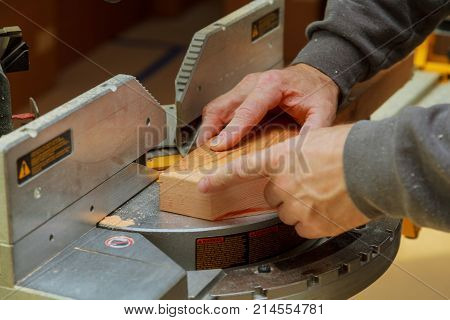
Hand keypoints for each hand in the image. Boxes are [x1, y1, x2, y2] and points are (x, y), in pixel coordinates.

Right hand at [196, 63, 338, 150]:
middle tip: (204, 152)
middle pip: (222, 106)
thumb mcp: (323, 110)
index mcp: (273, 85)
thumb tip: (303, 151)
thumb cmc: (316, 91)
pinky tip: (214, 141)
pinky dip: (213, 125)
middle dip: (210, 129)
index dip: (232, 129)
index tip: (220, 146)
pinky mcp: (240, 94)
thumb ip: (315, 130)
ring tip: (205, 150)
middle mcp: (254, 83)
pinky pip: (220, 109)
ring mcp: (244, 88)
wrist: (315, 76)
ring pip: (216, 107)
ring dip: (208, 128)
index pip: (247, 109)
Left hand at [197, 124, 368, 238]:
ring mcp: (296, 206)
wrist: (376, 167)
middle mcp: (284, 183)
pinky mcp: (311, 224)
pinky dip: (313, 220)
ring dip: (300, 206)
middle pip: (272, 195)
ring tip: (324, 193)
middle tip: (309, 183)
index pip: (242, 169)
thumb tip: (296, 165)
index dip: (220, 178)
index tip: (204, 185)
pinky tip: (329, 207)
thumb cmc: (352, 148)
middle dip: (285, 191)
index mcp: (282, 157)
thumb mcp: (316, 138)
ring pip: (287, 212)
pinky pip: (303, 226)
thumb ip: (296, 153)